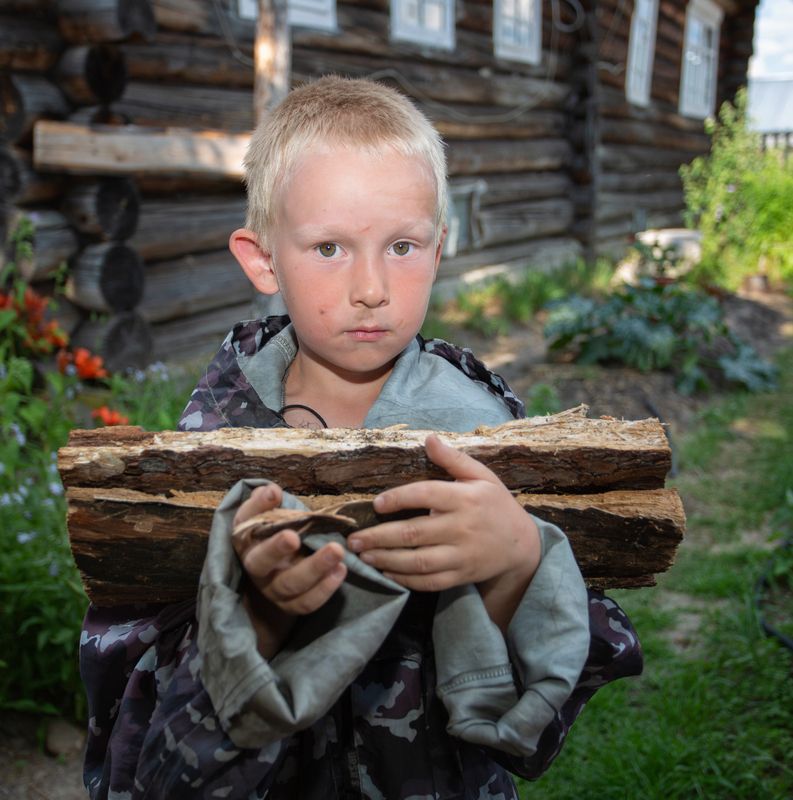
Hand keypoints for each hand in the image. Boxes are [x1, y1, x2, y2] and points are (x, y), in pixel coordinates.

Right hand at [232, 484, 347, 657]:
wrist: (273, 572)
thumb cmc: (270, 536)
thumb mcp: (262, 517)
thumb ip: (264, 503)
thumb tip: (271, 491)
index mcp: (247, 545)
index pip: (246, 533)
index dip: (260, 521)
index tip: (281, 511)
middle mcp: (257, 571)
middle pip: (263, 564)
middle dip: (280, 549)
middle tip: (296, 536)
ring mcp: (274, 591)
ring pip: (291, 585)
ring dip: (315, 568)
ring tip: (337, 551)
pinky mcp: (292, 606)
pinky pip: (307, 603)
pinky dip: (325, 589)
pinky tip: (341, 570)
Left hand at [346, 435, 540, 629]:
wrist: (522, 545)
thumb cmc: (496, 505)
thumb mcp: (482, 476)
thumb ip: (453, 459)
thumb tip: (429, 438)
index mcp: (465, 498)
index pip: (426, 495)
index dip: (399, 498)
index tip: (376, 504)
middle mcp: (462, 527)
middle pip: (414, 533)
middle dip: (379, 537)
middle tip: (354, 540)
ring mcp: (462, 554)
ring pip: (418, 561)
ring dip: (386, 560)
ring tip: (363, 556)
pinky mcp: (462, 575)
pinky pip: (430, 582)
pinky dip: (406, 579)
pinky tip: (387, 572)